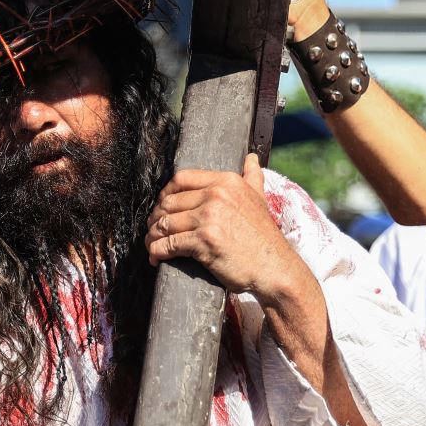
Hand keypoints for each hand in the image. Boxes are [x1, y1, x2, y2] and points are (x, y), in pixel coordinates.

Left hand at [147, 154, 314, 305]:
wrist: (274, 267)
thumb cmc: (264, 237)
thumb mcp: (260, 198)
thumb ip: (252, 176)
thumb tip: (251, 158)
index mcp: (226, 182)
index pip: (182, 179)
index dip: (166, 193)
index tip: (162, 205)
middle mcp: (216, 195)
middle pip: (169, 202)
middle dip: (156, 217)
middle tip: (153, 229)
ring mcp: (209, 218)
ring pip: (165, 223)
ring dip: (152, 236)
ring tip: (151, 244)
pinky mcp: (203, 242)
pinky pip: (168, 244)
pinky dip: (156, 252)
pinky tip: (155, 257)